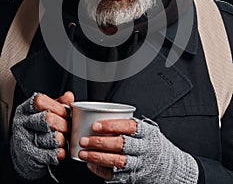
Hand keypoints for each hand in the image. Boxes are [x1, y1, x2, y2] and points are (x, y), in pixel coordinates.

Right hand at [10, 91, 73, 180]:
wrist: (25, 153)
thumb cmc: (38, 128)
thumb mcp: (46, 111)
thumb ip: (58, 103)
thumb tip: (69, 96)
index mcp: (26, 109)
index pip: (40, 101)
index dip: (57, 107)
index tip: (65, 113)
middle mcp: (22, 123)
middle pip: (48, 119)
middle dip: (64, 124)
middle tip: (68, 128)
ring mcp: (24, 141)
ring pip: (54, 137)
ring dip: (64, 139)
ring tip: (64, 139)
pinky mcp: (30, 157)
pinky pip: (52, 154)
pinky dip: (61, 152)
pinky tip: (61, 150)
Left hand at [78, 117, 198, 183]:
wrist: (172, 169)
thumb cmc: (154, 145)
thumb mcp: (149, 131)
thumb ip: (131, 125)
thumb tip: (105, 116)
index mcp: (148, 133)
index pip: (129, 127)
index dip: (112, 125)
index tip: (96, 125)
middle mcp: (145, 149)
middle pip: (121, 145)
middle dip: (100, 142)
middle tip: (85, 139)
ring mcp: (140, 164)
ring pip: (117, 161)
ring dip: (97, 157)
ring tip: (83, 152)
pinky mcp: (134, 177)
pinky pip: (116, 175)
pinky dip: (101, 170)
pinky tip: (91, 164)